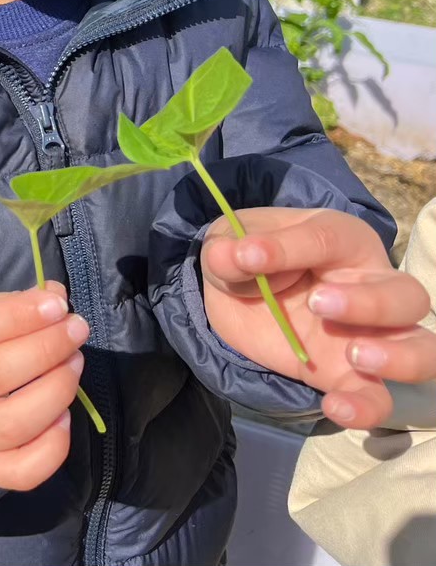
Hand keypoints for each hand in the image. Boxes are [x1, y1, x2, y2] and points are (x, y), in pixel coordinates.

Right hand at [0, 283, 88, 490]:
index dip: (17, 317)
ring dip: (55, 391)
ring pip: (9, 426)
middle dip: (44, 349)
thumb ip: (4, 304)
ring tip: (73, 363)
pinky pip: (18, 472)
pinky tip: (63, 415)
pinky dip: (52, 446)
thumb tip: (55, 298)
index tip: (56, 305)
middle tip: (75, 329)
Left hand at [203, 206, 435, 428]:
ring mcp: (369, 335)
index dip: (288, 248)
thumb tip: (235, 257)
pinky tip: (336, 407)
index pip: (329, 239)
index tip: (247, 256)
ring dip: (399, 356)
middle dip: (370, 302)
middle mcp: (370, 286)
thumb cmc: (251, 255)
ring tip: (355, 355)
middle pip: (406, 294)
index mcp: (340, 239)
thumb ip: (230, 249)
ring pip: (422, 349)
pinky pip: (378, 398)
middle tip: (317, 303)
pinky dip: (366, 407)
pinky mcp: (349, 375)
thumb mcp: (230, 243)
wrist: (237, 297)